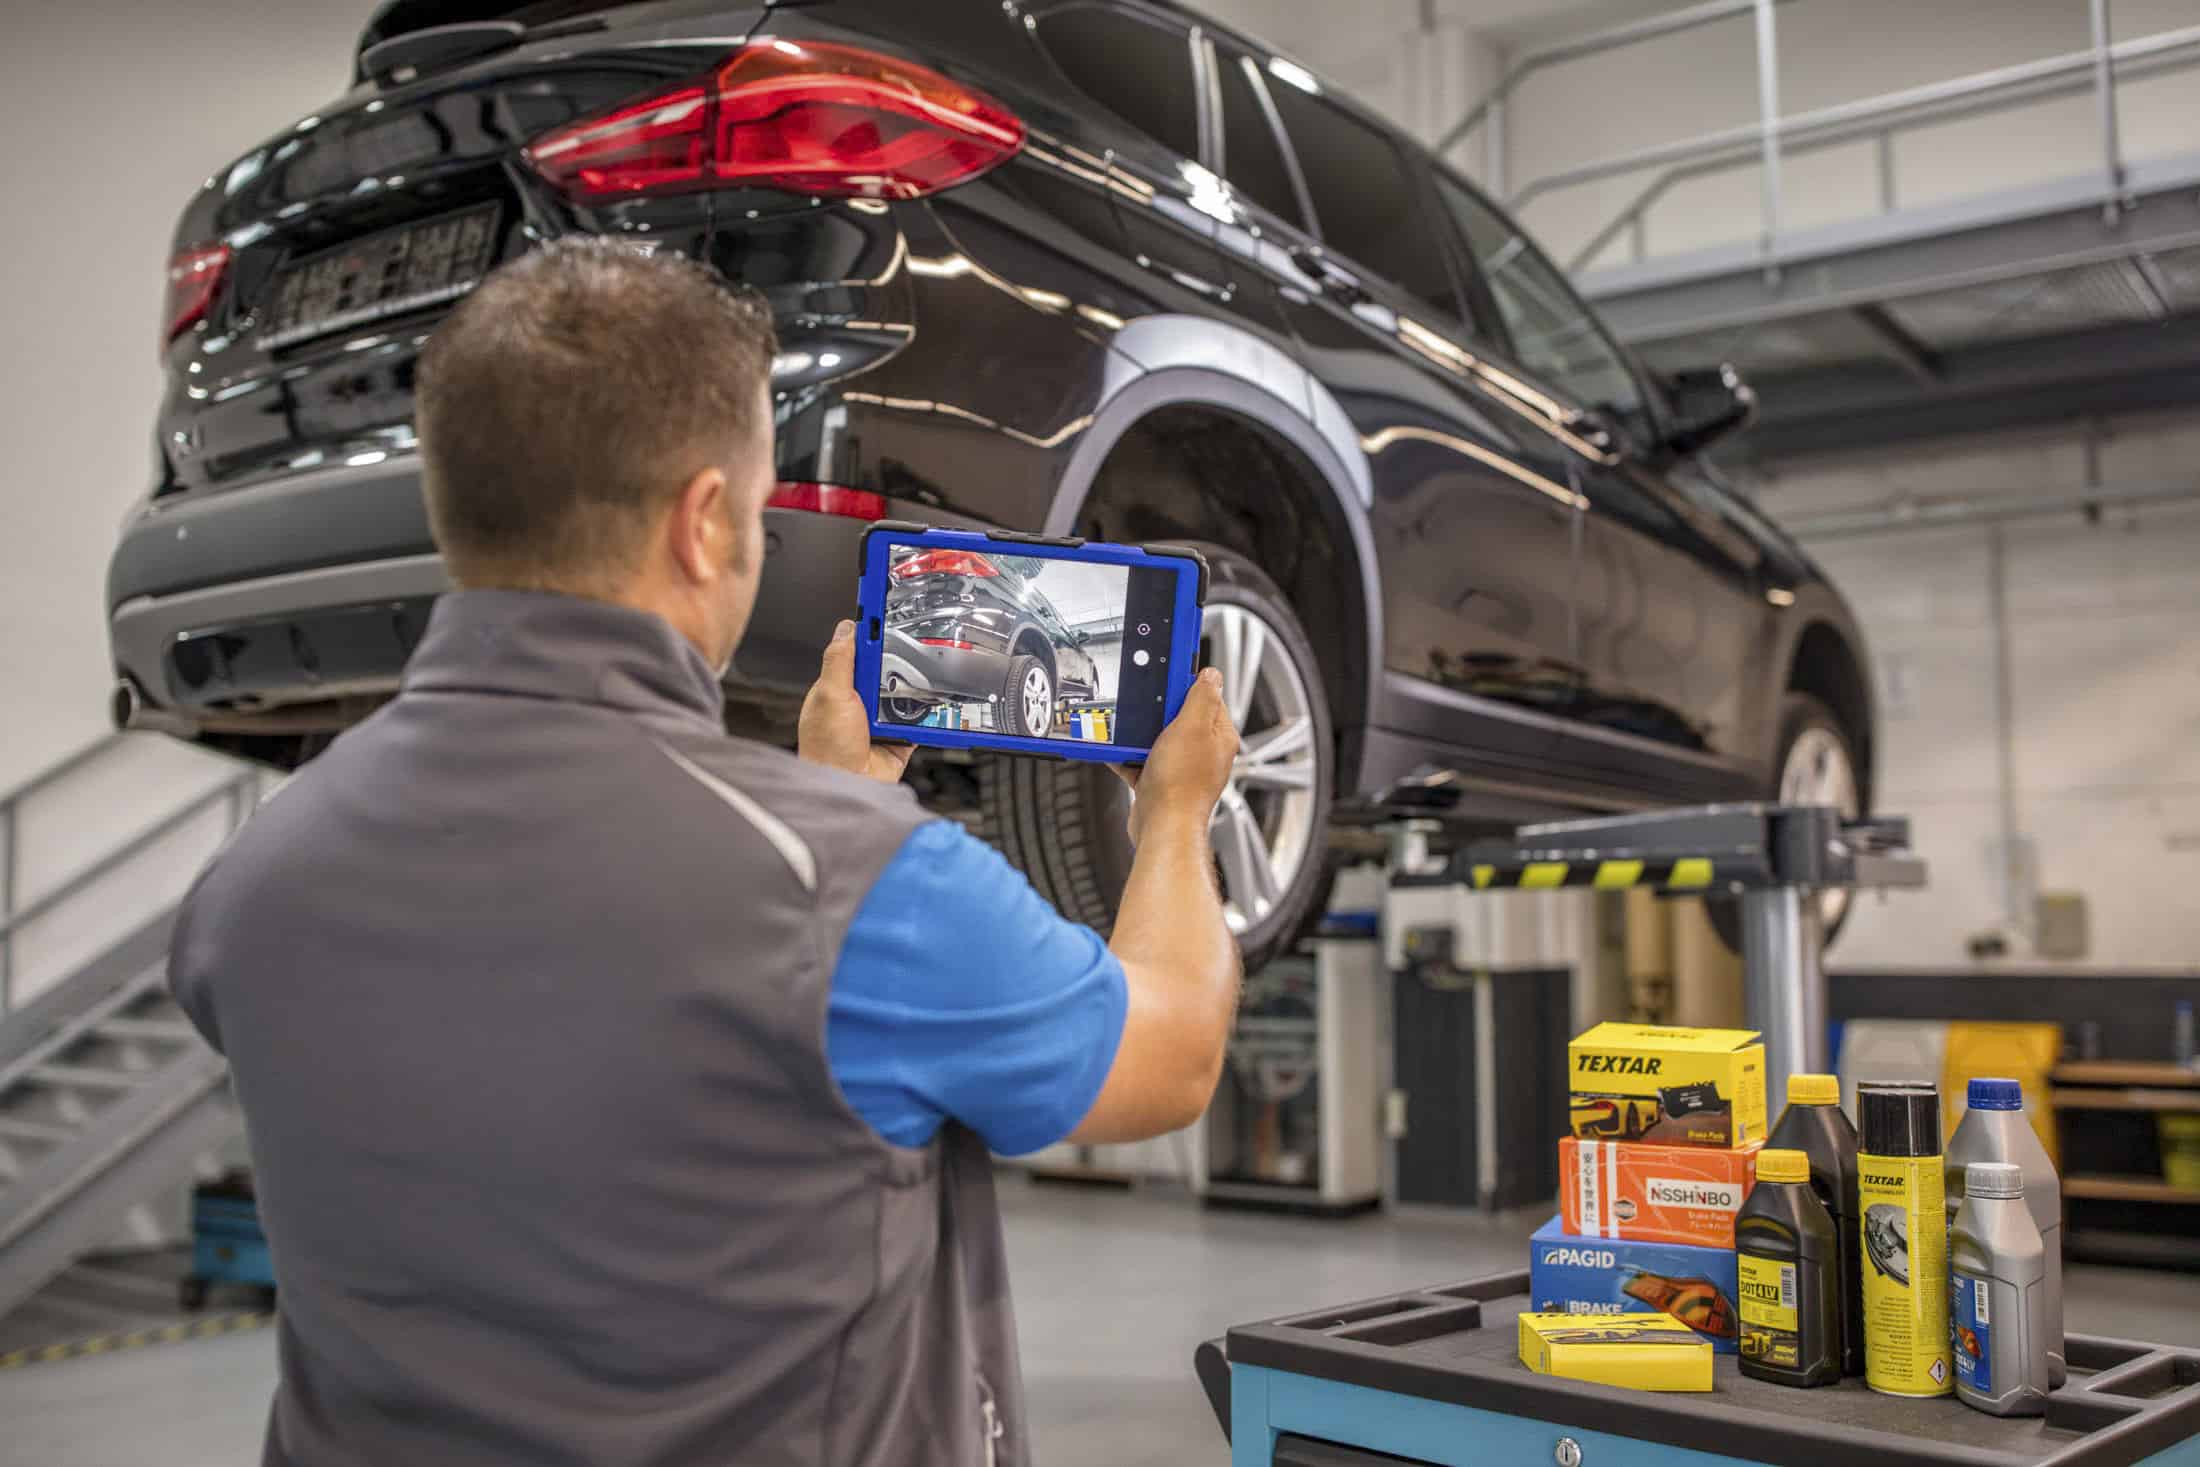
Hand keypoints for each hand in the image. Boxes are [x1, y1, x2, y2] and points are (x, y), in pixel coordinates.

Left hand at [799, 620, 914, 783]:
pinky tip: (934, 705)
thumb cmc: (827, 750)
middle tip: (916, 645)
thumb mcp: (830, 696)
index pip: (858, 647)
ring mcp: (881, 718)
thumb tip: (848, 626)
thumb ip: (839, 660)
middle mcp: (860, 700)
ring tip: (928, 677)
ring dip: (916, 687)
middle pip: (888, 665)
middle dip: (901, 658)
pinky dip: (929, 713)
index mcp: (839, 685)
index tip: (888, 605)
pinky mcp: (901, 736)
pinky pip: (922, 718)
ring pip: (907, 690)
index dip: (873, 628)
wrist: (849, 790)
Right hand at [1119, 666, 1235, 845]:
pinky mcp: (1161, 782)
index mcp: (1219, 736)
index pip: (1208, 697)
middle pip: (1180, 717)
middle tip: (1147, 707)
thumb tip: (1211, 674)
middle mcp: (1204, 753)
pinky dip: (1130, 757)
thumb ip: (1202, 697)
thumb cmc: (1182, 785)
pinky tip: (1120, 753)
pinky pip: (1142, 761)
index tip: (1170, 674)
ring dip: (1142, 735)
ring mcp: (1182, 768)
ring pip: (1159, 739)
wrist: (1162, 826)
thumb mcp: (1192, 727)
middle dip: (1159, 711)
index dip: (1187, 684)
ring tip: (1133, 733)